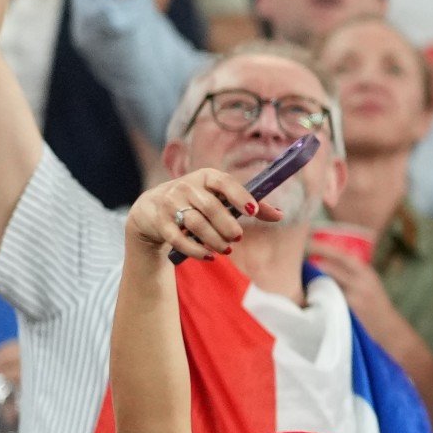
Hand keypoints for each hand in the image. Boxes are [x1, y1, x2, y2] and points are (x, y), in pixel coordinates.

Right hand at [125, 167, 266, 260]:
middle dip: (227, 225)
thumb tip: (279, 214)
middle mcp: (186, 186)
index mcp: (205, 176)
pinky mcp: (160, 223)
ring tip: (226, 249)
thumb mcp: (220, 198)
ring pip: (195, 224)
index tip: (253, 212)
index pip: (224, 182)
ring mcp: (170, 204)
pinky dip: (196, 250)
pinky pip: (178, 239)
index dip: (240, 196)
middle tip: (238, 236)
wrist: (153, 209)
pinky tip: (209, 256)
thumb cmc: (197, 203)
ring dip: (214, 239)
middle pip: (210, 207)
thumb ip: (248, 205)